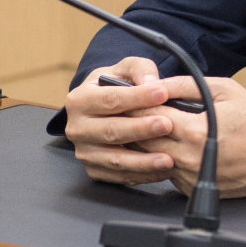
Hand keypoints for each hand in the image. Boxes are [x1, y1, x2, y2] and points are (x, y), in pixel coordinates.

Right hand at [64, 56, 176, 185]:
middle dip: (141, 130)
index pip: (110, 99)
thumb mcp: (125, 69)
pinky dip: (141, 175)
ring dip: (142, 161)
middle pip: (111, 131)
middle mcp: (77, 128)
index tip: (162, 94)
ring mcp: (84, 152)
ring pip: (114, 159)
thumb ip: (139, 69)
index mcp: (79, 100)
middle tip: (167, 125)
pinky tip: (161, 171)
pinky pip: (118, 177)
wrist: (103, 110)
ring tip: (168, 158)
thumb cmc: (116, 86)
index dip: (137, 97)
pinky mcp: (94, 170)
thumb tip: (151, 82)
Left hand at [135, 76, 245, 197]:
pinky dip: (162, 159)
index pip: (148, 116)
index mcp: (193, 132)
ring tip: (146, 126)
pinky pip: (166, 172)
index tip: (128, 97)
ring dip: (146, 143)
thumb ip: (185, 84)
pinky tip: (171, 145)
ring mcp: (189, 178)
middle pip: (142, 141)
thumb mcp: (224, 90)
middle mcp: (187, 159)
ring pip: (150, 159)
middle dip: (134, 124)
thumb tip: (155, 83)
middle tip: (129, 110)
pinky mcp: (192, 189)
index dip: (135, 104)